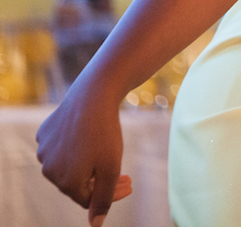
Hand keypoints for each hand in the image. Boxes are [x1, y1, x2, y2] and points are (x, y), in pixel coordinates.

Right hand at [36, 81, 132, 226]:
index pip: (89, 200)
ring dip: (89, 164)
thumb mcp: (111, 168)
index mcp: (64, 182)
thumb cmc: (105, 133)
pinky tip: (90, 136)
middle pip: (78, 184)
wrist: (94, 95)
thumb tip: (96, 225)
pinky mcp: (44, 134)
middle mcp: (48, 170)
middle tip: (125, 174)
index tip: (130, 183)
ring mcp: (43, 151)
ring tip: (106, 152)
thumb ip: (105, 198)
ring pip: (70, 165)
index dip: (112, 194)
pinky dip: (78, 147)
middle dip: (102, 180)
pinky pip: (63, 147)